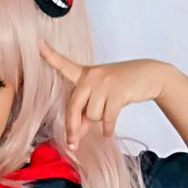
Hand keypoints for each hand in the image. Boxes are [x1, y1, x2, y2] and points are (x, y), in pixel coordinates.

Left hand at [39, 38, 171, 147]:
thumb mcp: (101, 97)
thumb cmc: (121, 86)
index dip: (50, 55)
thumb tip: (77, 135)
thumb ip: (87, 115)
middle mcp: (92, 76)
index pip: (64, 64)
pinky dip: (108, 128)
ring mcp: (105, 82)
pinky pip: (107, 118)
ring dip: (99, 121)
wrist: (149, 75)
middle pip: (74, 107)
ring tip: (109, 112)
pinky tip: (109, 132)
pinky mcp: (117, 92)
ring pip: (92, 115)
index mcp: (84, 74)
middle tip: (73, 143)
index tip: (38, 44)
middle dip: (73, 127)